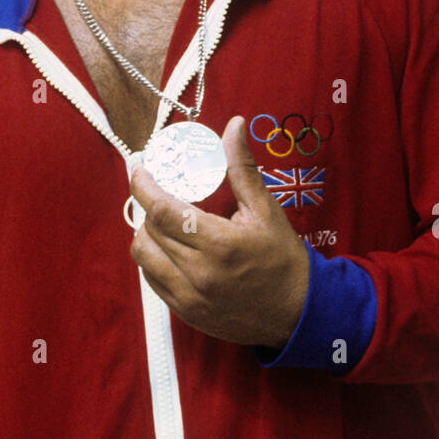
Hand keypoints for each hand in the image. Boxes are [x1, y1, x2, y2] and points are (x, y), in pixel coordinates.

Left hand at [129, 116, 310, 348]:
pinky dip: (154, 259)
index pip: (162, 211)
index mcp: (219, 244)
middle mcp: (199, 274)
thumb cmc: (282, 257)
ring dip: (148, 234)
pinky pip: (152, 280)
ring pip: (144, 257)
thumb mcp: (266, 209)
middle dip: (149, 206)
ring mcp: (189, 298)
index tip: (140, 170)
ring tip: (167, 223)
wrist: (297, 312)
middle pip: (149, 231)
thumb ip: (242, 167)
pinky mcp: (185, 313)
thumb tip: (234, 125)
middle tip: (160, 192)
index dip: (144, 186)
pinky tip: (171, 248)